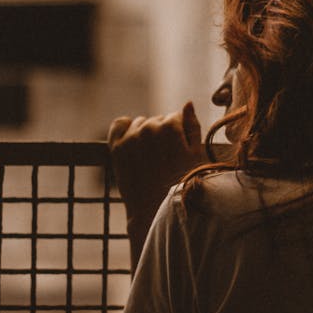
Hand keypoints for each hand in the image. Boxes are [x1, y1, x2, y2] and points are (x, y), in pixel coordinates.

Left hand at [107, 102, 206, 234]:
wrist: (154, 209)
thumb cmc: (181, 183)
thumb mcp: (195, 155)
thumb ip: (192, 126)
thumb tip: (187, 103)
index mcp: (170, 126)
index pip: (175, 118)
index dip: (179, 134)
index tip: (178, 151)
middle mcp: (148, 127)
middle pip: (158, 121)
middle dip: (163, 134)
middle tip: (165, 157)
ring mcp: (131, 137)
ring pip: (141, 123)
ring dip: (146, 133)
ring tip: (151, 156)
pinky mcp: (117, 147)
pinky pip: (120, 124)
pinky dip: (126, 127)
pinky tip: (133, 140)